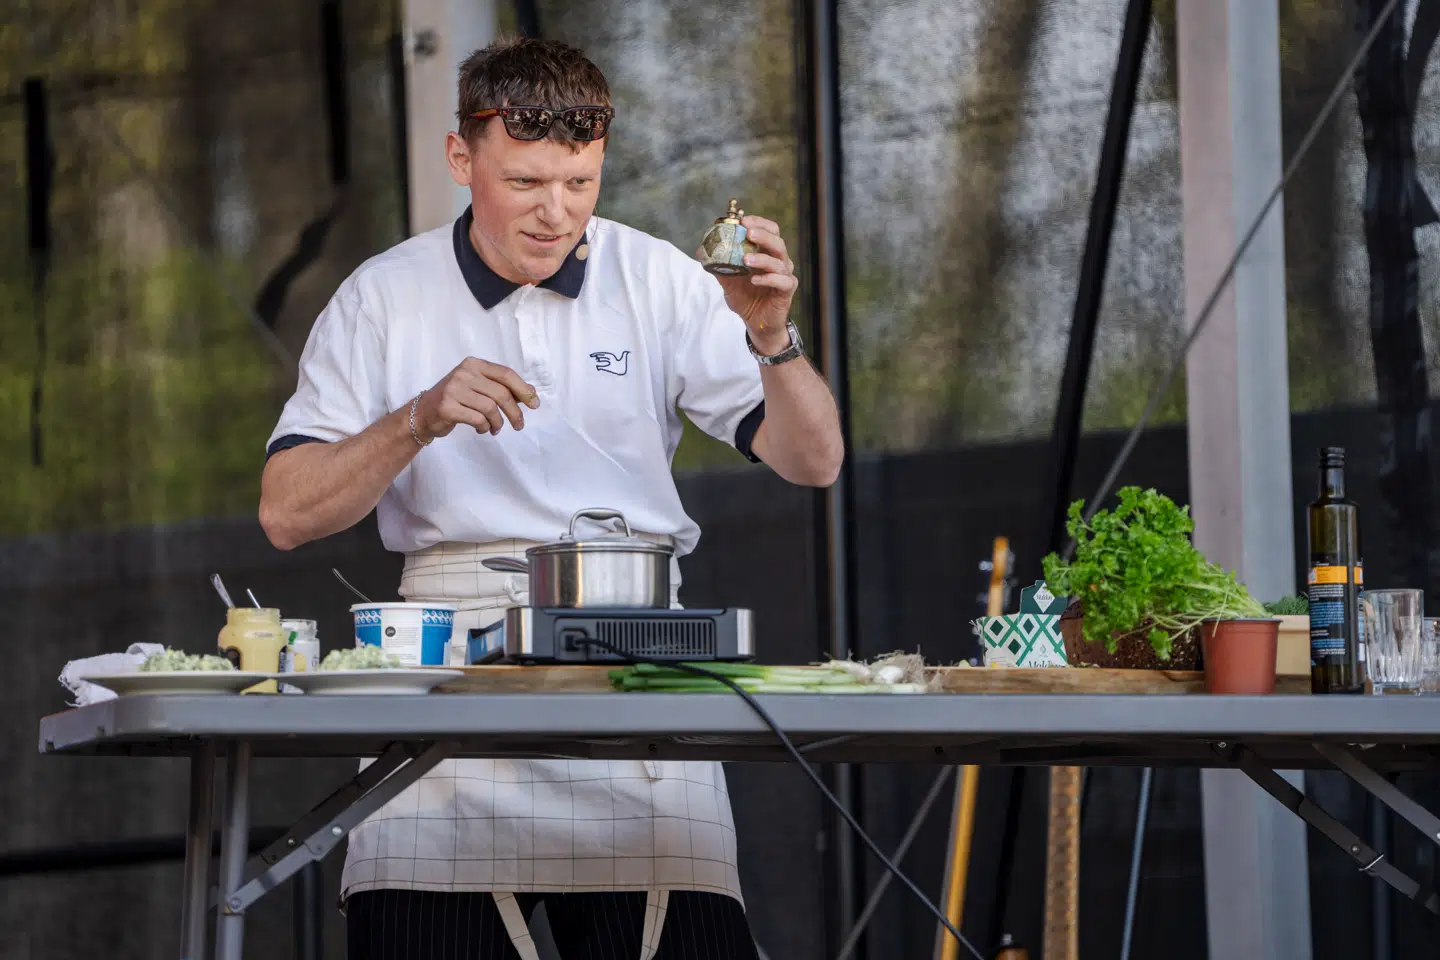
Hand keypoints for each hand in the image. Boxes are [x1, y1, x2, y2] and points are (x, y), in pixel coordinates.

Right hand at [414, 358, 539, 439]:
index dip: (523, 390)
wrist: (424, 413)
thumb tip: (531, 392)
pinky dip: (485, 427)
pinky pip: (477, 419)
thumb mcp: (479, 387)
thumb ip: (502, 387)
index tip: (534, 405)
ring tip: (496, 429)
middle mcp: (464, 373)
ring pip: (490, 408)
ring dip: (498, 423)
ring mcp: (454, 389)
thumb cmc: (456, 399)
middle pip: (501, 393)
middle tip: (519, 425)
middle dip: (515, 412)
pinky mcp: (447, 407)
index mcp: (474, 364)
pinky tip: (483, 429)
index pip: (506, 374)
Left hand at [702, 214, 797, 355]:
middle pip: (778, 242)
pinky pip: (782, 281)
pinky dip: (769, 279)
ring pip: (780, 261)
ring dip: (762, 259)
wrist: (756, 323)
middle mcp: (779, 261)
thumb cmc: (746, 298)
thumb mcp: (728, 281)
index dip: (759, 222)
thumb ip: (718, 265)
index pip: (770, 230)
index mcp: (767, 253)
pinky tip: (755, 280)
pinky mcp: (787, 290)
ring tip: (745, 260)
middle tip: (747, 233)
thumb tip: (700, 250)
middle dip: (763, 235)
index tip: (743, 220)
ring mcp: (785, 275)